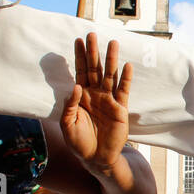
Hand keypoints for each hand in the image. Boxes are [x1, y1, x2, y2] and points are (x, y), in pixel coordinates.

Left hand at [61, 33, 132, 170]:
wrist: (96, 158)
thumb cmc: (79, 142)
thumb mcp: (67, 124)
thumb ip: (70, 105)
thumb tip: (75, 86)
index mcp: (81, 96)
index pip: (80, 72)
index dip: (79, 56)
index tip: (78, 40)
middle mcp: (95, 95)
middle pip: (95, 68)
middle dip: (93, 52)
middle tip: (92, 34)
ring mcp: (108, 100)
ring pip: (110, 75)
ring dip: (111, 60)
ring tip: (112, 43)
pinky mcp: (120, 109)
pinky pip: (123, 91)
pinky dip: (125, 79)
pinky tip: (127, 66)